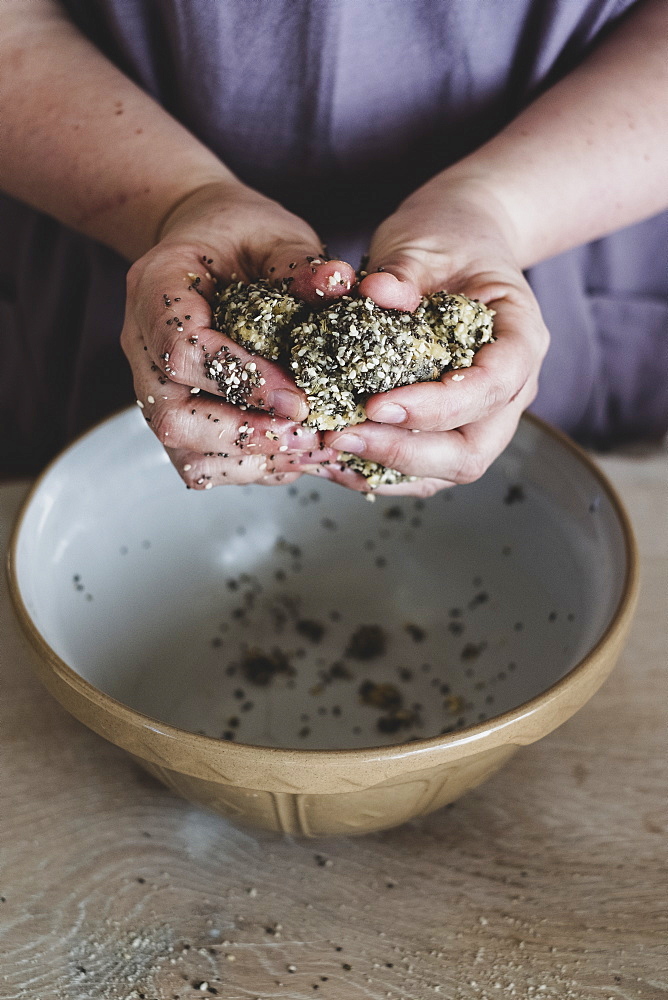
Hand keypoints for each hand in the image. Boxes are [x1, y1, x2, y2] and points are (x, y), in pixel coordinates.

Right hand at [120, 181, 354, 487]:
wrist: (205, 245)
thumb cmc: (238, 236)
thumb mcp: (272, 233)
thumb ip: (299, 263)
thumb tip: (338, 286)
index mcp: (155, 290)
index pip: (182, 351)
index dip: (240, 380)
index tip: (297, 398)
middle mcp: (143, 346)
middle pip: (172, 417)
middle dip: (244, 435)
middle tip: (307, 434)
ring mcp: (153, 387)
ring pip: (183, 450)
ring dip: (249, 460)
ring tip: (308, 450)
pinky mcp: (178, 414)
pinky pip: (202, 462)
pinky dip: (250, 467)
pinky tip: (295, 454)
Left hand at [321, 179, 549, 496]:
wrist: (459, 242)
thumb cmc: (449, 238)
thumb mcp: (426, 241)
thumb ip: (404, 270)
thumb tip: (377, 294)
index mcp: (521, 338)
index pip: (492, 388)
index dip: (436, 406)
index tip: (377, 403)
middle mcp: (511, 389)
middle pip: (473, 451)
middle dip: (406, 452)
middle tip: (343, 435)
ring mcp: (483, 415)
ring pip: (447, 469)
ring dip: (388, 468)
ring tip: (330, 449)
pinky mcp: (449, 427)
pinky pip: (422, 468)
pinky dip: (380, 470)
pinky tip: (335, 460)